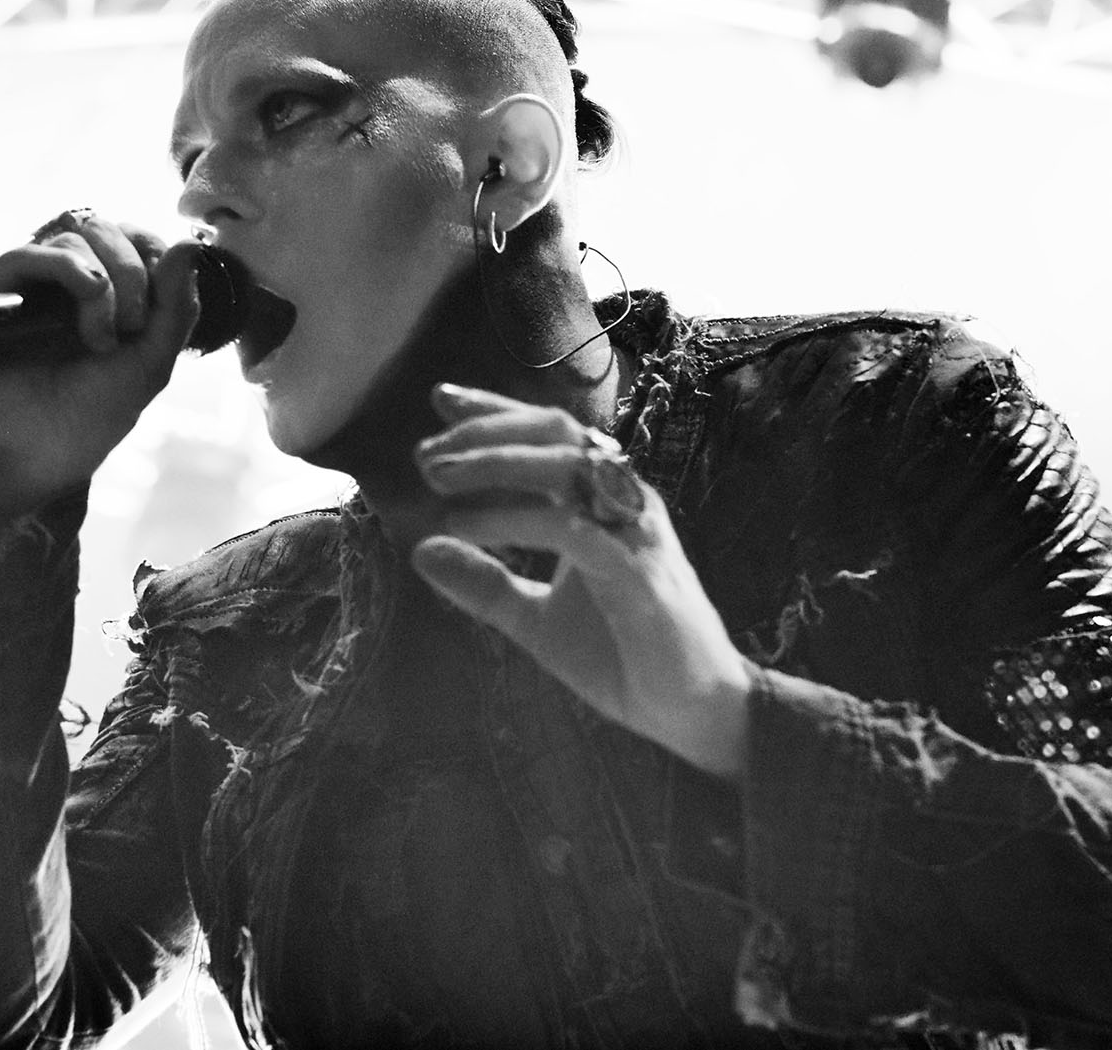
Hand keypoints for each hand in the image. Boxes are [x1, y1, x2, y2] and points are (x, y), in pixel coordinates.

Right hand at [0, 211, 201, 518]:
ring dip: (105, 278)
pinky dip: (66, 267)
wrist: (38, 459)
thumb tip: (192, 243)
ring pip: (71, 236)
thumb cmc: (92, 416)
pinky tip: (86, 298)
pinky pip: (25, 254)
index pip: (135, 238)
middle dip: (134, 268)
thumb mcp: (152, 362)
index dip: (155, 252)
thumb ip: (178, 307)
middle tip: (134, 323)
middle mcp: (66, 283)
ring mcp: (28, 287)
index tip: (162, 296)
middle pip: (106, 230)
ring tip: (102, 336)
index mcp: (109, 293)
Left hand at [410, 384, 752, 780]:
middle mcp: (621, 502)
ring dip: (496, 463)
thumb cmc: (621, 657)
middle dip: (486, 431)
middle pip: (556, 431)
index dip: (495, 412)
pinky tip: (466, 528)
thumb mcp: (535, 619)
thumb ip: (486, 584)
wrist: (690, 712)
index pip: (549, 436)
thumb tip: (422, 551)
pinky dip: (514, 520)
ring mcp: (633, 531)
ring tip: (438, 480)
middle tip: (426, 457)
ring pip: (567, 464)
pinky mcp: (637, 572)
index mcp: (603, 503)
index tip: (440, 399)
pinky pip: (571, 529)